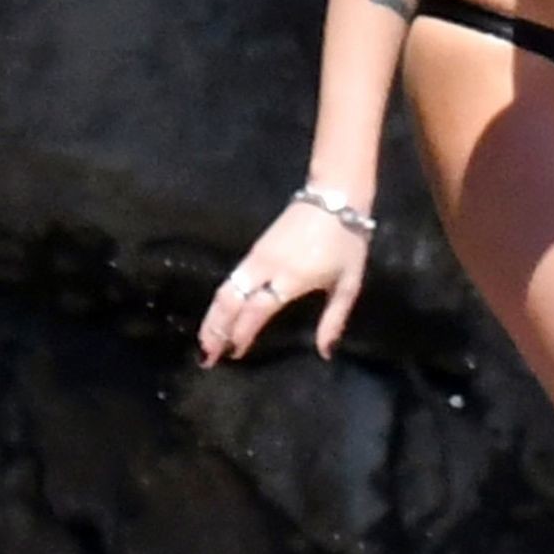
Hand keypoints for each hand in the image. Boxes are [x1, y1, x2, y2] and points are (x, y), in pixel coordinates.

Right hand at [197, 201, 367, 366]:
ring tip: (205, 341)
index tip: (235, 354)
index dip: (242, 333)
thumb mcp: (348, 282)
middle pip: (230, 301)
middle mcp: (267, 267)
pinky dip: (220, 300)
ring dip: (212, 317)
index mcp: (291, 278)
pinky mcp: (255, 248)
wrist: (334, 196)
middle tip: (207, 357)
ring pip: (225, 289)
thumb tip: (325, 353)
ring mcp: (257, 255)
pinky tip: (218, 314)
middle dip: (215, 330)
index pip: (256, 311)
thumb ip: (334, 319)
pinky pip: (230, 278)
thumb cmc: (346, 241)